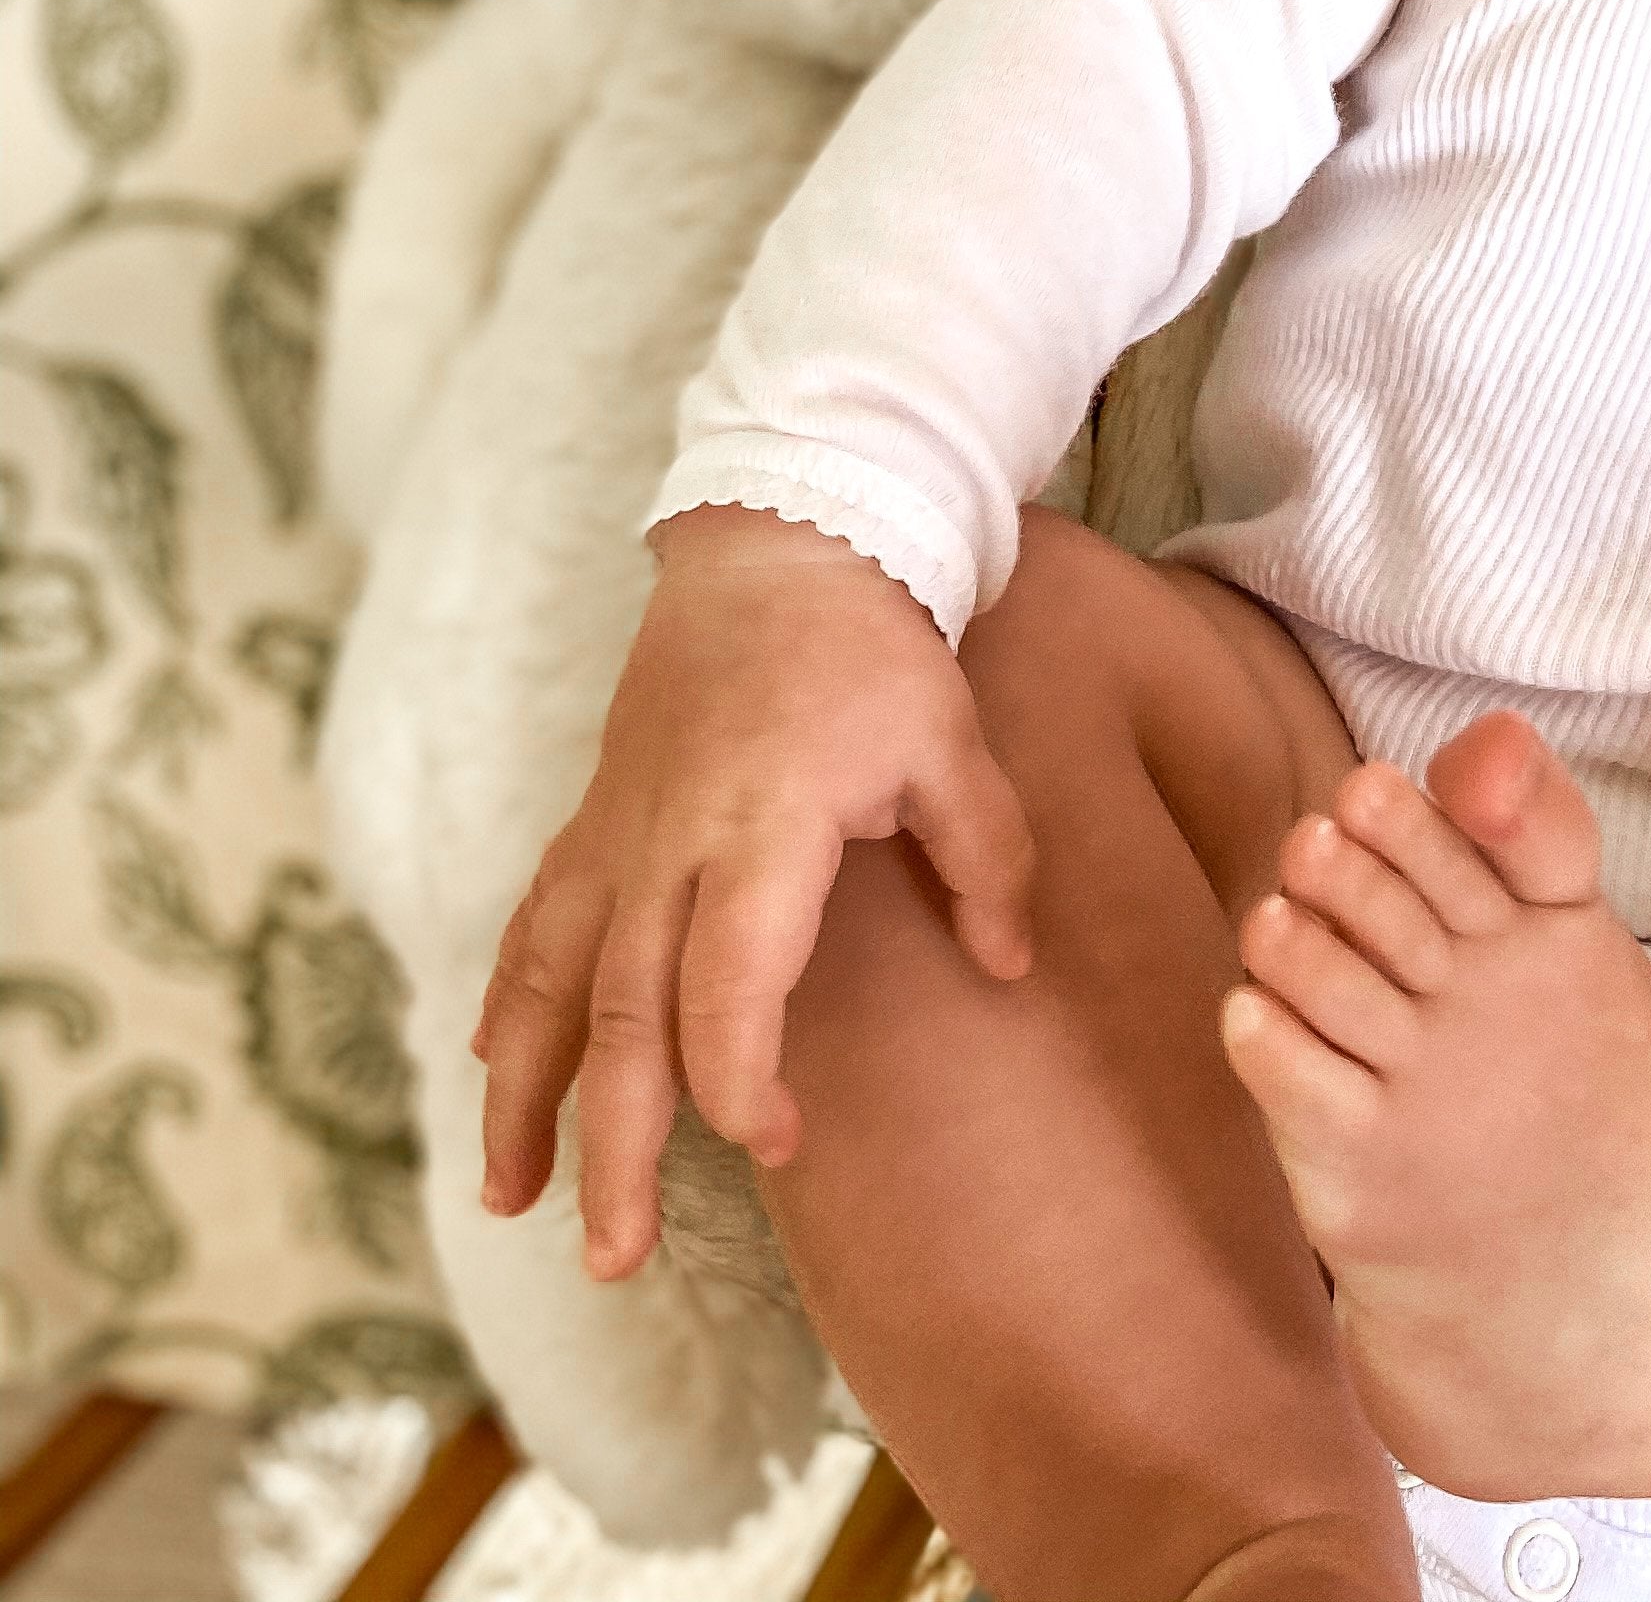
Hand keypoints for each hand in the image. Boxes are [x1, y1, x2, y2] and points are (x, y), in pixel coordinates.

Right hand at [474, 506, 1031, 1277]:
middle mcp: (667, 845)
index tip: (775, 1141)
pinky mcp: (593, 821)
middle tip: (615, 1259)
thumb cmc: (871, 647)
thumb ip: (987, 857)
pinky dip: (505, 1007)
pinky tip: (493, 1077)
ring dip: (523, 1098)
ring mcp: (616, 835)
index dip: (741, 1078)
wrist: (776, 540)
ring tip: (510, 1204)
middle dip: (613, 1147)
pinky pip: (533, 927)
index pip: (726, 985)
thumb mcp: (951, 738)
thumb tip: (1008, 967)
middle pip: (620, 1018)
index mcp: (760, 828)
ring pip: (547, 986)